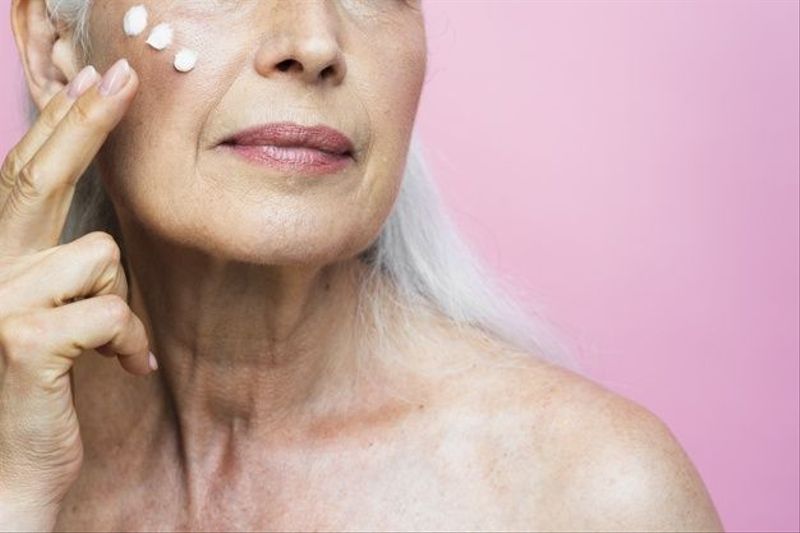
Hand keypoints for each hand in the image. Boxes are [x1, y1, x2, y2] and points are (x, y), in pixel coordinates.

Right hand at [0, 58, 153, 530]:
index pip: (17, 175)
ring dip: (123, 304)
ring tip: (111, 345)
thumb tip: (96, 226)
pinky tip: (116, 367)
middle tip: (121, 77)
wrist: (10, 469)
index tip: (84, 81)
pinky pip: (110, 311)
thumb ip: (60, 264)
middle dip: (83, 121)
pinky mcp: (21, 342)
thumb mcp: (48, 313)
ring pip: (100, 256)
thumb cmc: (39, 386)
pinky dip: (128, 341)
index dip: (52, 124)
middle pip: (34, 178)